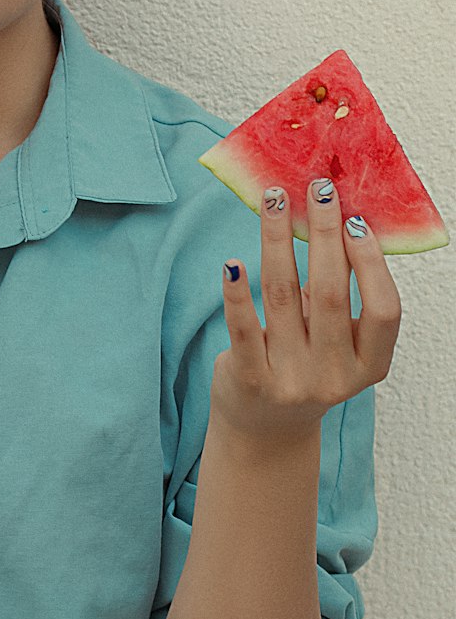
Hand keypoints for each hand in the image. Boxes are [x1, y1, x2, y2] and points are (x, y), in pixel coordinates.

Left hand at [210, 178, 401, 444]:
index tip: (356, 219)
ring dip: (277, 241)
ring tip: (273, 200)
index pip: (385, 311)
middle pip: (332, 294)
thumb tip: (330, 218)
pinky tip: (233, 262)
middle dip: (324, 234)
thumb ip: (335, 295)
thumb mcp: (332, 341)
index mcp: (369, 365)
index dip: (372, 263)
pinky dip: (237, 293)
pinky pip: (244, 328)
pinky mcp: (251, 381)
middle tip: (318, 188)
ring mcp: (293, 382)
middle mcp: (335, 376)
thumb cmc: (302, 366)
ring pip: (283, 297)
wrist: (263, 429)